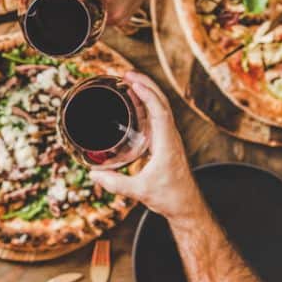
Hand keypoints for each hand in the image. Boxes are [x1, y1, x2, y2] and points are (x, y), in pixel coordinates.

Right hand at [90, 72, 202, 222]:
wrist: (187, 206)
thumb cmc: (169, 198)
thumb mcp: (140, 191)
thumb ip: (116, 184)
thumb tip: (94, 175)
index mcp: (167, 144)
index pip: (160, 112)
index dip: (147, 94)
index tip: (133, 82)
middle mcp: (171, 137)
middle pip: (162, 103)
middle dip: (146, 85)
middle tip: (126, 74)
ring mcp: (169, 139)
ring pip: (161, 108)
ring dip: (148, 92)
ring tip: (130, 81)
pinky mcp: (166, 143)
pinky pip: (158, 117)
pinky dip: (147, 104)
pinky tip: (136, 103)